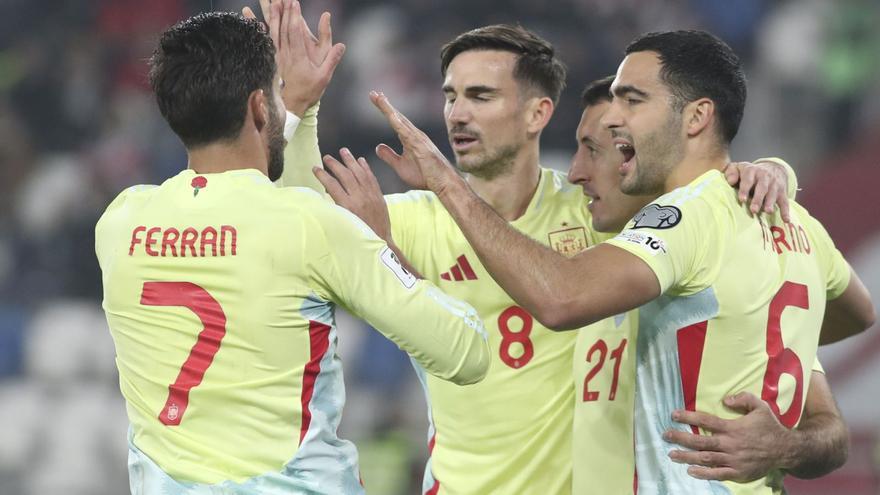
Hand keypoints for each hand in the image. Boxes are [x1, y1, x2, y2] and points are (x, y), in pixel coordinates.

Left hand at [244, 0, 344, 115]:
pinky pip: (264, 41)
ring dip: (271, 16)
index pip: (295, 31)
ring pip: (272, 32)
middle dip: (283, 11)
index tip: (294, 2)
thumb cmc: (308, 92)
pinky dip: (257, 29)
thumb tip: (341, 45)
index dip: (294, 16)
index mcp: (298, 56)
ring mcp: (276, 56)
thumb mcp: (324, 77)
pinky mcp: (270, 59)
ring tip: (271, 2)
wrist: (290, 106)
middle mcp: (285, 54)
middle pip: (282, 28)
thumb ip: (332, 59)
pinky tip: (252, 19)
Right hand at [313, 148, 391, 241]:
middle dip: (335, 164)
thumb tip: (328, 190)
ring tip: (343, 151)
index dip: (322, 175)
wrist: (380, 241)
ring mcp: (371, 195)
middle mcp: (359, 198)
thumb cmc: (359, 234)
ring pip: (359, 173)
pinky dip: (365, 168)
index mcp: (348, 206)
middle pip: (345, 175)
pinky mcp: (379, 195)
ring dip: (350, 160)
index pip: (332, 185)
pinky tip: (360, 160)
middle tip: (327, 157)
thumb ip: (336, 205)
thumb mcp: (344, 221)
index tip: (315, 168)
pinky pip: (371, 177)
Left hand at [370, 91, 460, 194]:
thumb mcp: (400, 166)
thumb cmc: (425, 175)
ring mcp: (418, 139)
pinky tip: (391, 116)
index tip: (375, 98)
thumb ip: (389, 156)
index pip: (395, 121)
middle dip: (385, 105)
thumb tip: (378, 146)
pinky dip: (399, 123)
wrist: (443, 183)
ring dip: (390, 109)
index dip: (385, 110)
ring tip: (379, 98)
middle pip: (397, 117)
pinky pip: (407, 133)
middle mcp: (414, 135)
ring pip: (401, 121)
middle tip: (373, 93)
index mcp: (409, 138)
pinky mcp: (421, 146)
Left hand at [664, 392, 789, 481]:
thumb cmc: (770, 426)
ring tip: (672, 454)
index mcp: (733, 427)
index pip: (706, 420)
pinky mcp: (738, 472)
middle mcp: (731, 444)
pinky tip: (690, 471)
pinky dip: (703, 474)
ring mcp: (734, 460)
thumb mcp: (760, 406)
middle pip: (701, 441)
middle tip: (666, 435)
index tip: (673, 415)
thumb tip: (725, 399)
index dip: (688, 417)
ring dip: (687, 457)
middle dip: (681, 438)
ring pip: (706, 459)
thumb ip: (743, 398)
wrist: (786, 450)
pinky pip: (718, 474)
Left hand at [724, 160, 790, 221]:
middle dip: (758, 199)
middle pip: (762, 188)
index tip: (742, 200)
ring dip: (770, 203)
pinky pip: (785, 201)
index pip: (748, 180)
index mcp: (752, 171)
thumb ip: (731, 173)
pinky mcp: (782, 191)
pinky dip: (786, 211)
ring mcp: (774, 184)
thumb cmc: (749, 172)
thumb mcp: (739, 168)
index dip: (745, 189)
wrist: (773, 167)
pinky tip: (786, 219)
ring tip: (768, 212)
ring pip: (773, 194)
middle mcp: (764, 176)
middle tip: (753, 210)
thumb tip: (730, 182)